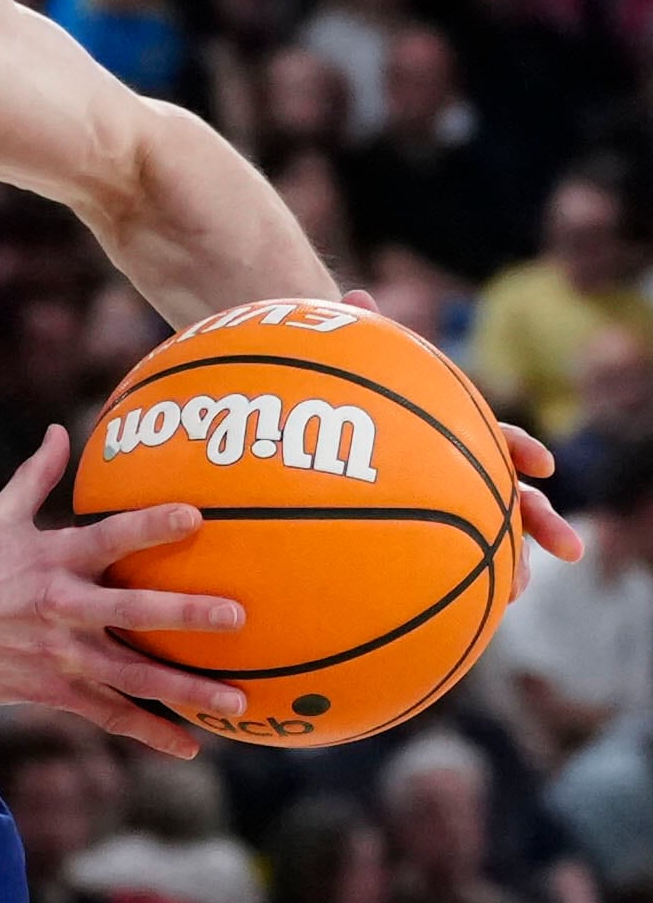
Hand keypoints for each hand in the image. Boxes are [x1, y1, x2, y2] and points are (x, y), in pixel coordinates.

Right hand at [0, 426, 247, 758]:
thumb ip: (35, 477)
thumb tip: (60, 430)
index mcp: (50, 560)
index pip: (108, 538)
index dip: (150, 526)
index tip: (195, 517)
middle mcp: (58, 607)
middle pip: (131, 611)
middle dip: (184, 614)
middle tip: (236, 617)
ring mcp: (57, 654)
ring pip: (131, 674)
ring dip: (185, 688)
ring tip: (236, 698)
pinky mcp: (52, 691)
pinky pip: (108, 714)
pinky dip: (149, 732)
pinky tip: (190, 745)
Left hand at [341, 289, 582, 580]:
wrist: (332, 424)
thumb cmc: (351, 396)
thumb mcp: (357, 367)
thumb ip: (362, 335)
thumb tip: (355, 293)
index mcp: (456, 430)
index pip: (499, 437)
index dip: (522, 448)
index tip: (540, 464)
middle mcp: (463, 468)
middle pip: (515, 495)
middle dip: (544, 521)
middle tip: (571, 549)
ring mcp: (450, 501)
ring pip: (493, 535)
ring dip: (514, 561)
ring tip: (520, 591)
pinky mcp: (428, 528)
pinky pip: (451, 559)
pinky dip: (460, 580)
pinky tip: (464, 609)